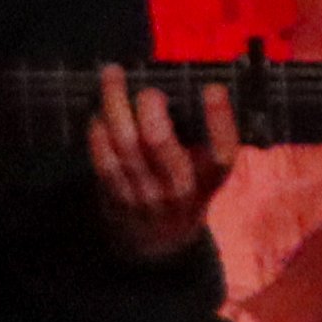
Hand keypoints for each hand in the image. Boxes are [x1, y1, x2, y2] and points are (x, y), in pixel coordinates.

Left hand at [90, 73, 238, 262]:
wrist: (159, 246)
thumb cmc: (185, 192)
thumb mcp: (205, 174)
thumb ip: (201, 140)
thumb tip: (180, 85)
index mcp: (210, 179)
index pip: (222, 152)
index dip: (220, 120)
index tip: (212, 89)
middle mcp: (180, 190)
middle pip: (160, 143)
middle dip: (150, 108)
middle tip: (148, 89)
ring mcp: (146, 196)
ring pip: (125, 145)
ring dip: (115, 106)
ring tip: (112, 75)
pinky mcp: (118, 199)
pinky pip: (104, 161)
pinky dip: (99, 133)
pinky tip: (99, 113)